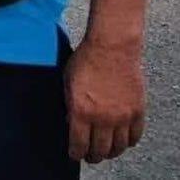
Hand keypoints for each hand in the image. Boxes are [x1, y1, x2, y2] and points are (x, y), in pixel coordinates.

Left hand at [65, 40, 144, 163]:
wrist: (111, 48)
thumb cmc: (86, 60)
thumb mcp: (67, 82)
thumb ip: (69, 104)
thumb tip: (70, 120)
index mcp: (81, 111)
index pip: (79, 144)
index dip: (76, 153)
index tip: (75, 155)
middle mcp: (102, 118)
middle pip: (100, 150)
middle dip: (93, 156)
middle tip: (91, 157)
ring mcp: (122, 116)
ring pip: (118, 147)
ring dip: (111, 152)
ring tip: (106, 151)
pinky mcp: (137, 111)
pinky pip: (135, 136)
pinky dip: (128, 142)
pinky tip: (123, 140)